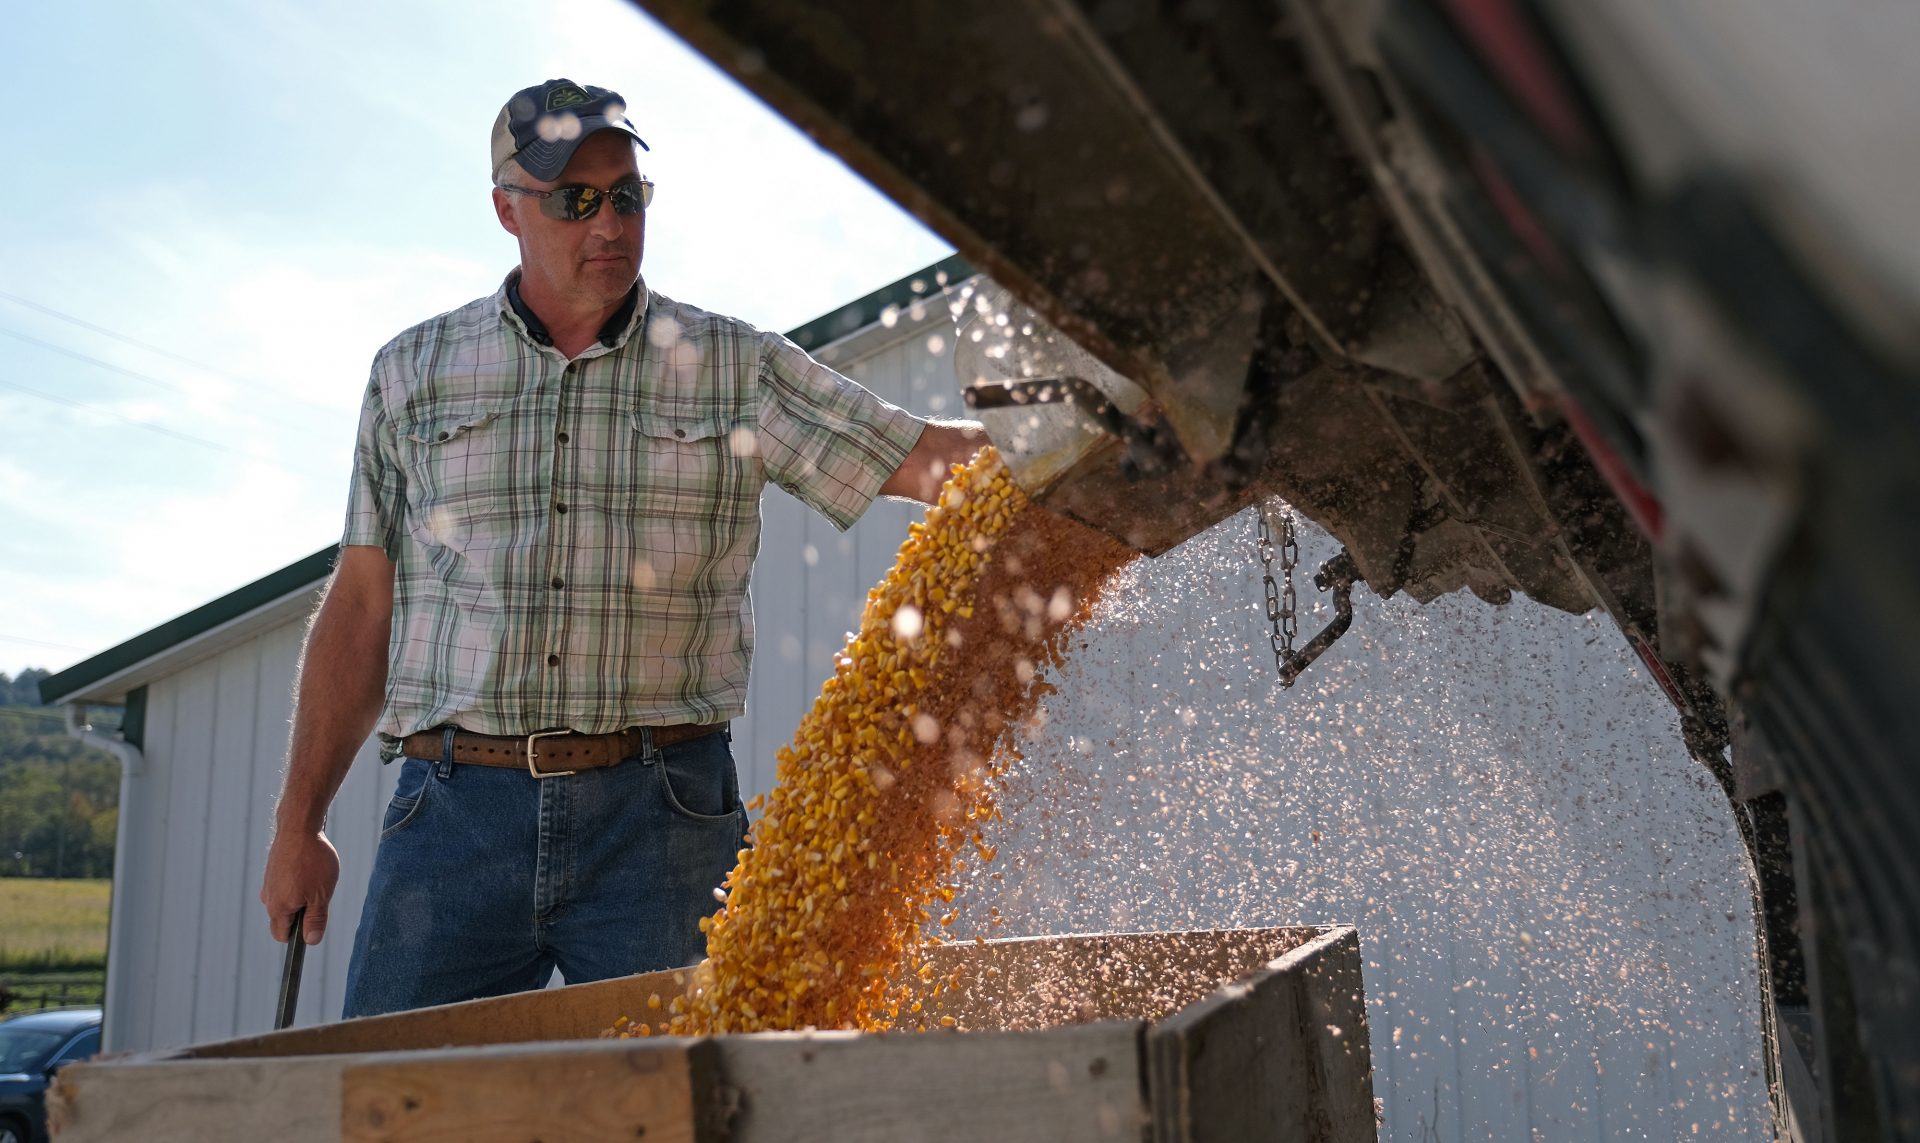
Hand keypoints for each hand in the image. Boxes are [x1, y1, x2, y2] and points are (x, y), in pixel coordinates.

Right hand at [260, 828, 339, 944]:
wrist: (299, 828)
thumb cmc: (313, 861)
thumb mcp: (321, 895)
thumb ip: (316, 920)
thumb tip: (311, 941)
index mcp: (278, 908)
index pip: (282, 936)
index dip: (298, 937)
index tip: (312, 928)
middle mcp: (268, 898)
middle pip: (284, 919)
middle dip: (303, 913)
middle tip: (319, 895)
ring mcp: (268, 884)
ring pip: (286, 900)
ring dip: (301, 896)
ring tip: (315, 878)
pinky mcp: (272, 871)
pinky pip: (285, 885)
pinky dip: (297, 882)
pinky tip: (308, 868)